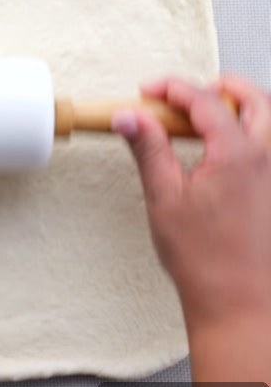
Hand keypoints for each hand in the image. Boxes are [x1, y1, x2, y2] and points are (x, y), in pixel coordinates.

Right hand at [112, 76, 270, 384]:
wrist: (238, 300)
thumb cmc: (205, 259)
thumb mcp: (164, 196)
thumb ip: (148, 148)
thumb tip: (129, 117)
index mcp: (236, 155)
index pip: (204, 100)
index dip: (172, 88)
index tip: (150, 91)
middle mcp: (266, 158)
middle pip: (253, 97)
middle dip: (218, 86)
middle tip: (184, 95)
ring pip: (268, 118)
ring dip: (239, 106)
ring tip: (203, 118)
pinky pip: (268, 145)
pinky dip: (248, 131)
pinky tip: (220, 150)